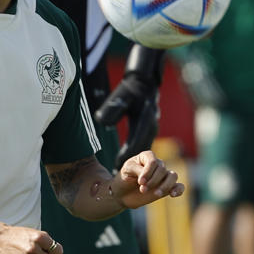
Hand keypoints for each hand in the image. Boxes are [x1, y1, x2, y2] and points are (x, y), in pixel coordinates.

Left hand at [96, 46, 165, 163]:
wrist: (146, 77)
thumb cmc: (132, 86)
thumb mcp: (121, 96)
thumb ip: (112, 110)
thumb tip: (102, 122)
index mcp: (143, 122)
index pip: (134, 145)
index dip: (126, 158)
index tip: (116, 168)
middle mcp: (150, 126)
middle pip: (141, 150)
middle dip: (134, 166)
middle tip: (120, 176)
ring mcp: (151, 126)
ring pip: (143, 147)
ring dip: (136, 160)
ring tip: (125, 171)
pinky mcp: (149, 125)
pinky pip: (144, 142)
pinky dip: (138, 151)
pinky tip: (130, 159)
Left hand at [115, 150, 184, 208]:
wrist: (123, 193)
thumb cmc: (124, 178)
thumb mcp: (126, 170)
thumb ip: (137, 169)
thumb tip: (146, 175)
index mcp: (148, 156)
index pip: (153, 162)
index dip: (148, 172)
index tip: (140, 182)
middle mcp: (158, 164)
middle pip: (162, 170)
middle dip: (153, 181)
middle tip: (142, 190)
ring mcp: (163, 176)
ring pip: (173, 176)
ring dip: (165, 185)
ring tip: (156, 194)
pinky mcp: (167, 188)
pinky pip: (179, 186)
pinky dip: (178, 190)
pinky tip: (172, 195)